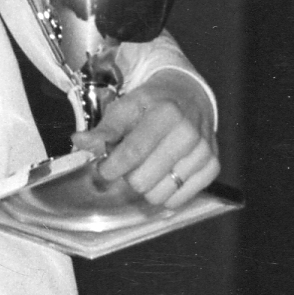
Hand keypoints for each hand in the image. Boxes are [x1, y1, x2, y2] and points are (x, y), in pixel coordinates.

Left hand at [78, 65, 219, 206]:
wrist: (189, 95)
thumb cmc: (152, 103)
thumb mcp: (125, 107)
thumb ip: (104, 129)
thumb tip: (80, 142)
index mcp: (165, 113)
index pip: (131, 154)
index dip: (111, 167)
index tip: (105, 168)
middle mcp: (188, 133)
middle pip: (142, 181)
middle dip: (130, 176)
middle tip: (131, 163)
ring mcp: (203, 152)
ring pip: (159, 195)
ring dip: (148, 186)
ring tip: (149, 167)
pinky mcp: (212, 166)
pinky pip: (180, 199)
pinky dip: (167, 193)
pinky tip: (165, 174)